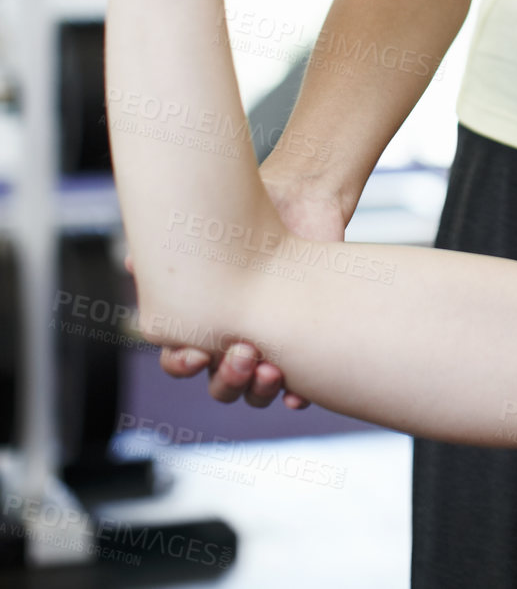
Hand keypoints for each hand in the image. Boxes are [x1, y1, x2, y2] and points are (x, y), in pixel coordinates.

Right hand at [146, 181, 348, 408]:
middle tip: (244, 351)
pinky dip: (294, 396)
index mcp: (202, 323)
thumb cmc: (248, 221)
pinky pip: (296, 387)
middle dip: (227, 377)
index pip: (180, 360)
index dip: (182, 363)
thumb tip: (132, 262)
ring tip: (270, 368)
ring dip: (257, 389)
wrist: (302, 201)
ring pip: (254, 391)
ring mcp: (268, 345)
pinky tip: (296, 394)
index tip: (196, 351)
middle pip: (218, 384)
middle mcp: (232, 341)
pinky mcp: (301, 344)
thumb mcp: (209, 234)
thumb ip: (171, 252)